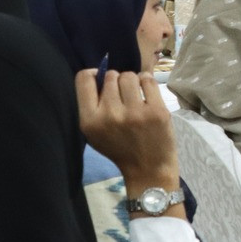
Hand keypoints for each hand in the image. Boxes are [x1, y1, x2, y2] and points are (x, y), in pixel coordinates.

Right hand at [75, 69, 179, 197]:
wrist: (148, 169)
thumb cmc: (120, 148)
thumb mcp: (95, 133)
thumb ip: (92, 105)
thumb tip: (98, 72)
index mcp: (90, 121)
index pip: (83, 79)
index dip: (93, 73)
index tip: (100, 78)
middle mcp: (110, 115)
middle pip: (110, 76)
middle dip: (116, 82)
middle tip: (123, 96)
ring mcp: (135, 112)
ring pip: (129, 76)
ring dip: (132, 81)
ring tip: (135, 95)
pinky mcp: (157, 111)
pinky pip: (148, 80)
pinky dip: (147, 82)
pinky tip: (146, 93)